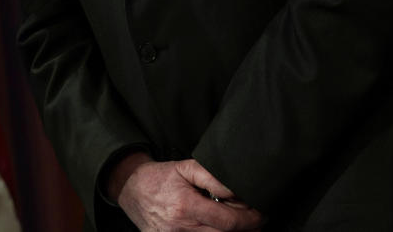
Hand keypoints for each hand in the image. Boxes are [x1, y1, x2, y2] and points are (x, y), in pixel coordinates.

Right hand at [108, 153, 263, 230]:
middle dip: (245, 229)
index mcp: (185, 207)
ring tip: (243, 225)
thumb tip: (236, 190)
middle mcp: (179, 228)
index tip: (261, 215)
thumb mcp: (187, 168)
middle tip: (258, 220)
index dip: (249, 220)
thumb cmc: (160, 177)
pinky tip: (219, 228)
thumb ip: (213, 177)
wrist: (130, 189)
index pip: (227, 221)